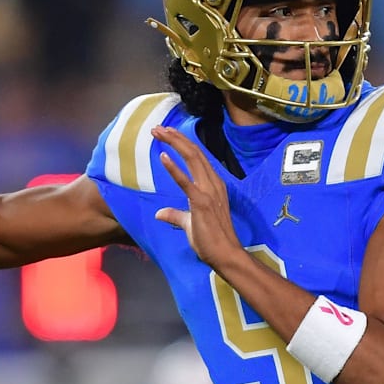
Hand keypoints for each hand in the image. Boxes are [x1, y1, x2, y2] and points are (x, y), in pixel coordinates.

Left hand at [151, 126, 243, 268]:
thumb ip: (176, 216)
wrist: (225, 255)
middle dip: (175, 138)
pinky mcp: (202, 203)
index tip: (166, 134)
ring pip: (192, 159)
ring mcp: (209, 192)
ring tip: (158, 133)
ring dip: (175, 144)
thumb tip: (160, 213)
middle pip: (194, 153)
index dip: (182, 143)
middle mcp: (213, 184)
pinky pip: (186, 182)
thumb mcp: (190, 224)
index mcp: (213, 185)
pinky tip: (163, 156)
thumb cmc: (210, 241)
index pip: (197, 157)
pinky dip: (174, 168)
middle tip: (157, 128)